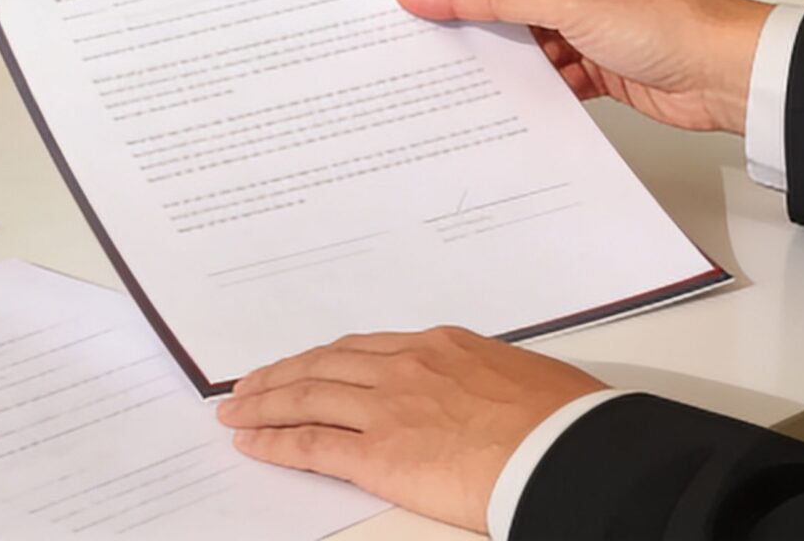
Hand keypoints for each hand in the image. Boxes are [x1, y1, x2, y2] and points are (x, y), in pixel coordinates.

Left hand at [216, 327, 605, 532]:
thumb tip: (476, 390)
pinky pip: (311, 444)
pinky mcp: (380, 455)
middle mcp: (405, 369)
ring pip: (306, 397)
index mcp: (438, 347)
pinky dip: (275, 441)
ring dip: (264, 403)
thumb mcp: (516, 377)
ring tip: (236, 410)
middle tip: (249, 385)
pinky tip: (251, 442)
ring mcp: (388, 410)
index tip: (302, 365)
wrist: (568, 451)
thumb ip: (477, 379)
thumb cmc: (563, 420)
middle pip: (322, 366)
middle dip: (280, 376)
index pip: (361, 350)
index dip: (323, 359)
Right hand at [396, 0, 769, 134]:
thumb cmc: (672, 21)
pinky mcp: (607, 62)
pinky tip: (519, 97)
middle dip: (481, 22)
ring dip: (512, 59)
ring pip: (532, 39)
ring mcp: (597, 22)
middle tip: (434, 40)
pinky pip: (556, 72)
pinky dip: (540, 84)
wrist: (730, 74)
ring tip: (473, 75)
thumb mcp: (570, 2)